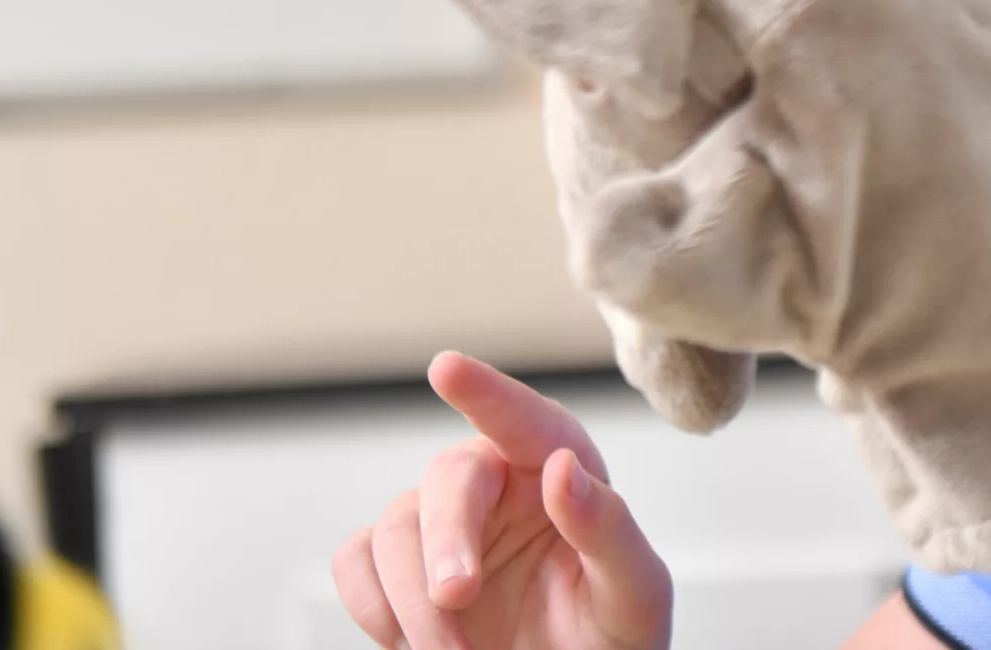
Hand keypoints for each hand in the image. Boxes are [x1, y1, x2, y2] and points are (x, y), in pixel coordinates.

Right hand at [331, 352, 672, 649]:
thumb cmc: (613, 634)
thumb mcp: (635, 593)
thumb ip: (608, 530)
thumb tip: (563, 469)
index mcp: (560, 470)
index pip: (524, 420)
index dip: (485, 393)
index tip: (446, 368)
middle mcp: (497, 485)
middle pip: (447, 480)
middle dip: (446, 541)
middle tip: (457, 598)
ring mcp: (442, 527)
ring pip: (395, 529)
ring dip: (413, 598)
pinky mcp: (400, 570)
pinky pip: (355, 562)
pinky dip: (371, 604)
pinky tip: (406, 642)